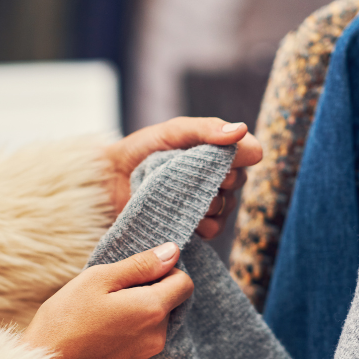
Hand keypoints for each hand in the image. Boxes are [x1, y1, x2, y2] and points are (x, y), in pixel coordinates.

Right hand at [22, 242, 193, 358]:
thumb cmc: (65, 318)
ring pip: (152, 329)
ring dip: (136, 320)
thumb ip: (140, 265)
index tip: (138, 275)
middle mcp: (157, 339)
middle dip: (147, 297)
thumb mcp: (98, 278)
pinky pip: (138, 350)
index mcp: (152, 310)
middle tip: (110, 297)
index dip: (165, 273)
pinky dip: (125, 342)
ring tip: (100, 320)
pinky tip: (98, 340)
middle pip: (168, 307)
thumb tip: (172, 252)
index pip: (185, 284)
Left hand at [102, 117, 262, 237]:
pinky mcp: (196, 227)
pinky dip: (200, 223)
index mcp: (215, 150)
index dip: (239, 156)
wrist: (109, 182)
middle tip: (189, 174)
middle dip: (218, 178)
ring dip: (205, 202)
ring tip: (176, 195)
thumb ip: (205, 129)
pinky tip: (180, 215)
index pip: (249, 152)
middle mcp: (216, 177)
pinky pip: (215, 229)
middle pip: (239, 180)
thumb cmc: (139, 152)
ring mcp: (207, 204)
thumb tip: (241, 129)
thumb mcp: (171, 132)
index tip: (221, 157)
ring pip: (227, 206)